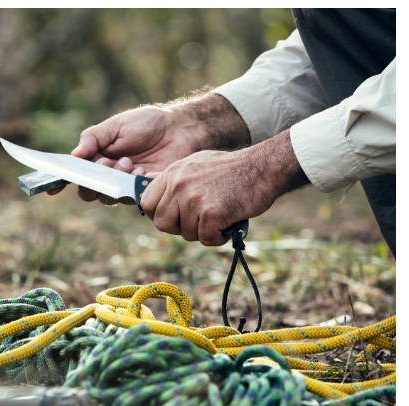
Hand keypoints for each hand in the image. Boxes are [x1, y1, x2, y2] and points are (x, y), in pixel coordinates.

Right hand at [47, 93, 249, 205]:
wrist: (180, 129)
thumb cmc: (147, 125)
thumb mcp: (116, 125)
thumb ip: (93, 138)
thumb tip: (75, 155)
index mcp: (97, 159)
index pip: (75, 175)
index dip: (60, 182)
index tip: (51, 188)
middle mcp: (109, 176)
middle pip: (88, 192)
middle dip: (95, 177)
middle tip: (108, 162)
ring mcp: (126, 187)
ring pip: (108, 196)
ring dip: (115, 179)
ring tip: (129, 162)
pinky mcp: (145, 193)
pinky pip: (132, 198)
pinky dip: (134, 183)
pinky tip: (144, 169)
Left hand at [140, 129, 309, 245]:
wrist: (263, 167)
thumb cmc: (231, 168)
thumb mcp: (195, 163)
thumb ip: (172, 176)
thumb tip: (145, 182)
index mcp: (172, 173)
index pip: (147, 202)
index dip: (158, 214)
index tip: (173, 218)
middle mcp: (179, 185)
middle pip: (162, 223)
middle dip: (179, 228)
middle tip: (198, 223)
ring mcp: (194, 199)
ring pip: (186, 234)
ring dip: (203, 232)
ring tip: (219, 218)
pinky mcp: (211, 213)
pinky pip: (206, 239)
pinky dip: (218, 238)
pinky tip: (227, 225)